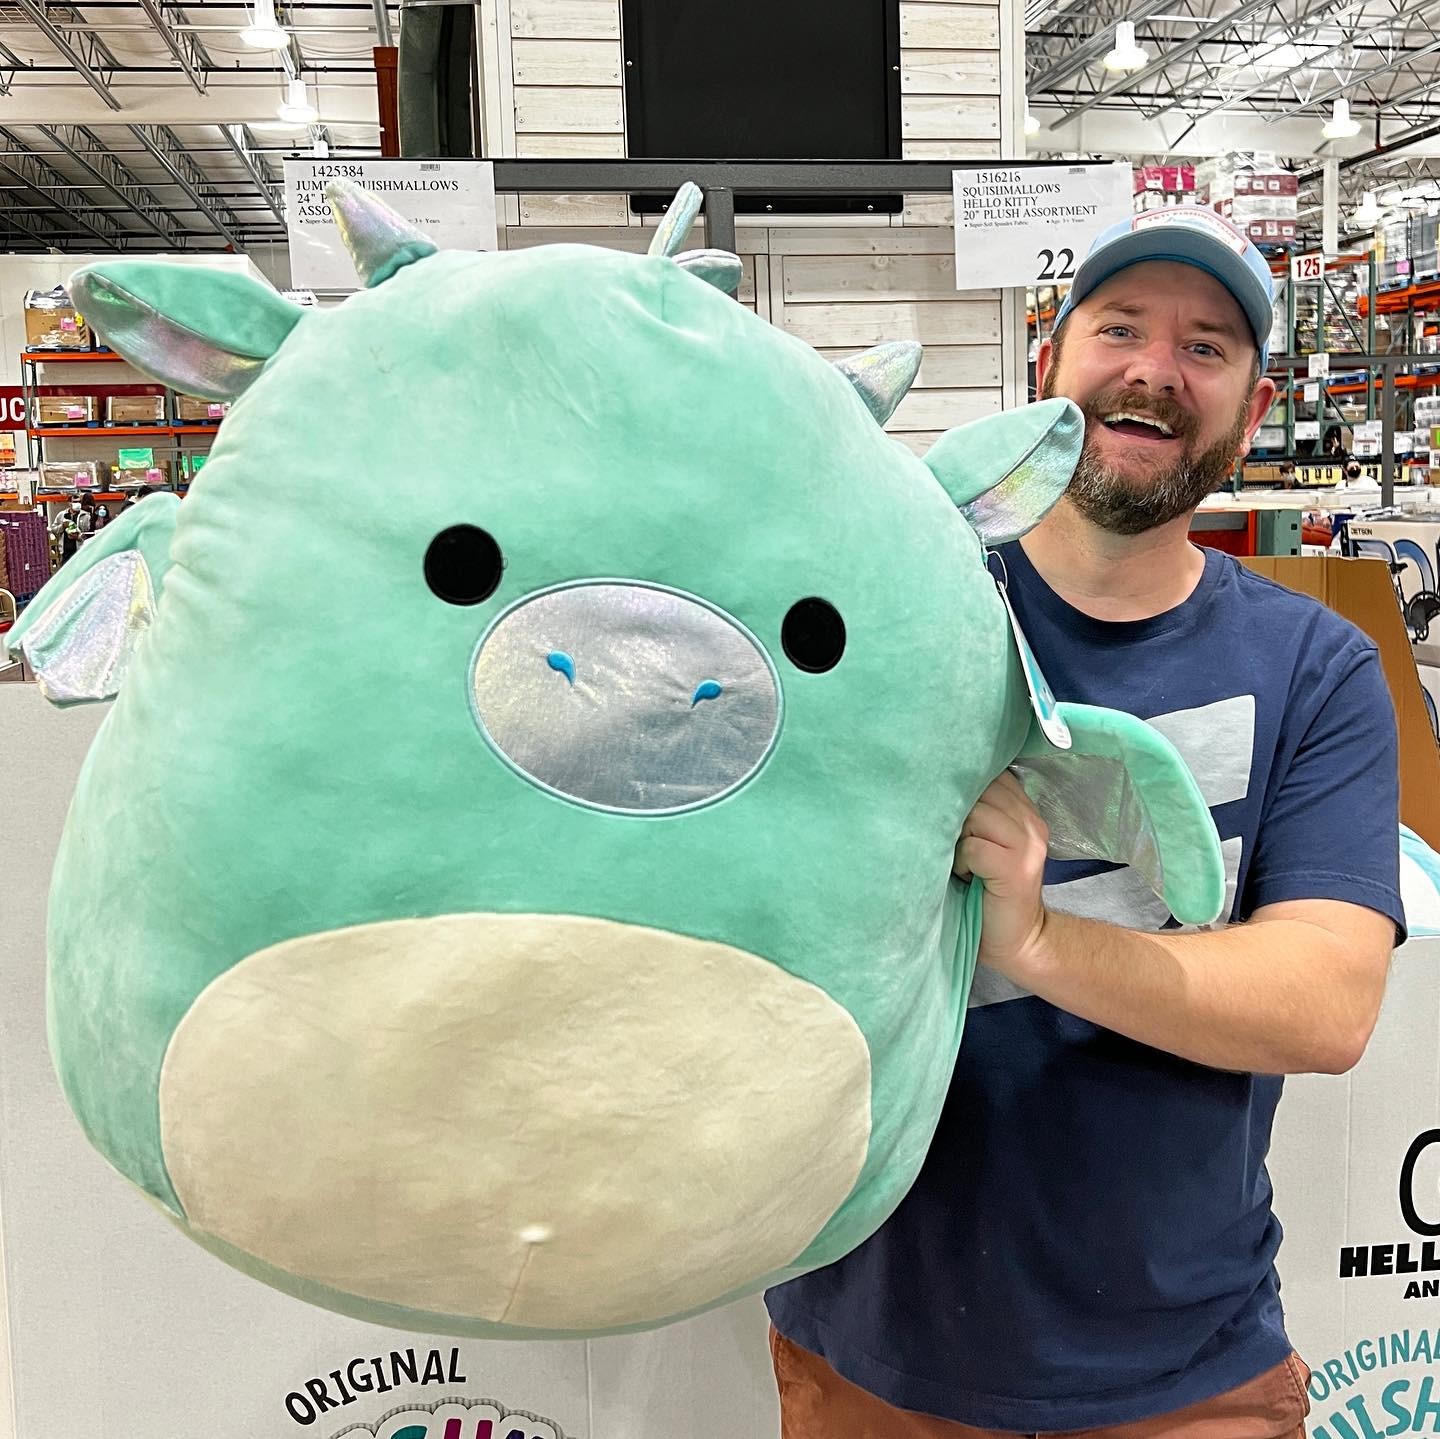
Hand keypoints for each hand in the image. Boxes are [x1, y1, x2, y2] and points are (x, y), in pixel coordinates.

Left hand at [954, 770, 1049, 982]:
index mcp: (1024, 811)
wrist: (1017, 939)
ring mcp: (1028, 844)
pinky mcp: (1016, 868)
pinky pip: (973, 847)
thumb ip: (976, 814)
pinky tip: (965, 876)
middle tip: (956, 845)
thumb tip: (935, 784)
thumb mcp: (985, 844)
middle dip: (957, 814)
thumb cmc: (988, 890)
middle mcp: (1031, 822)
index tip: (949, 808)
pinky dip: (961, 861)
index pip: (992, 776)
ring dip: (959, 839)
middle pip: (980, 792)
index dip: (963, 788)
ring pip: (975, 816)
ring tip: (963, 861)